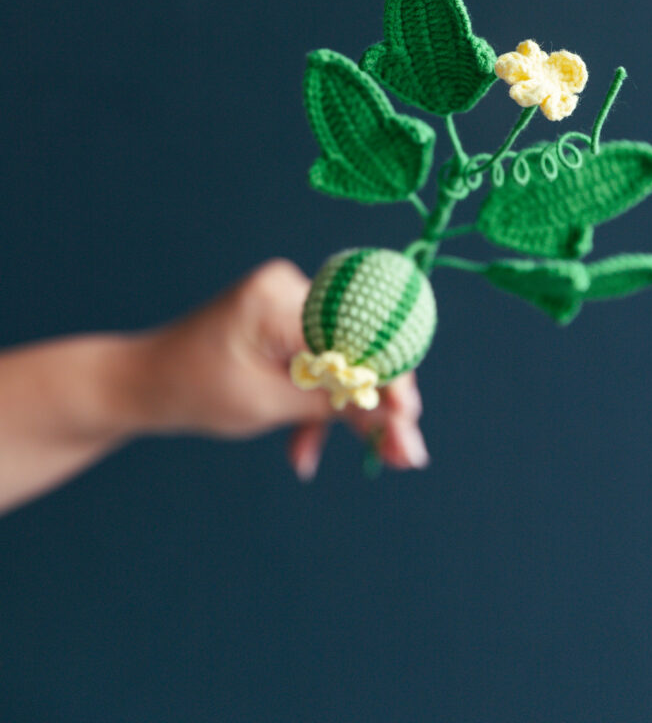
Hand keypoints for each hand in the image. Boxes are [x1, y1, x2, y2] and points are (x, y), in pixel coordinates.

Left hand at [141, 260, 429, 478]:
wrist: (145, 384)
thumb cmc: (193, 390)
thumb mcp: (267, 405)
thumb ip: (333, 406)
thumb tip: (398, 420)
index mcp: (279, 297)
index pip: (358, 332)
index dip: (391, 376)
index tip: (410, 420)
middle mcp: (291, 288)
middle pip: (360, 345)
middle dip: (377, 402)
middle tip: (402, 452)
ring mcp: (289, 303)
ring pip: (345, 360)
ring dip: (347, 412)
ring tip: (365, 460)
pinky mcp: (287, 323)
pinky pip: (322, 362)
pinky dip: (319, 404)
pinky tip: (304, 450)